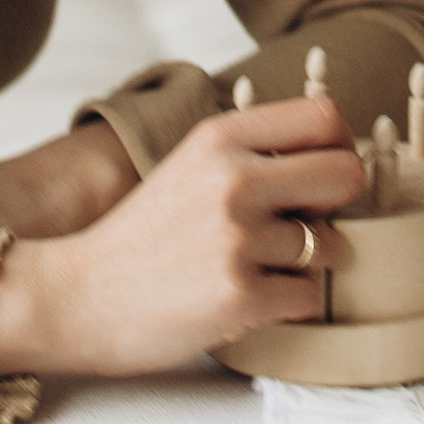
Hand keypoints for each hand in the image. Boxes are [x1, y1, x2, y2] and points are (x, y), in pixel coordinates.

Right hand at [0, 94, 368, 382]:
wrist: (76, 297)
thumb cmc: (142, 237)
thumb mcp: (190, 167)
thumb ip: (252, 152)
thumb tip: (335, 151)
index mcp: (220, 138)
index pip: (326, 119)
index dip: (339, 148)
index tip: (323, 174)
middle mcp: (233, 179)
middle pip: (347, 175)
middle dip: (337, 206)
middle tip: (308, 225)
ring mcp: (237, 239)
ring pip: (329, 245)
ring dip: (306, 263)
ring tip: (258, 269)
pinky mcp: (239, 296)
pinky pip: (309, 297)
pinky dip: (288, 305)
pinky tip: (249, 300)